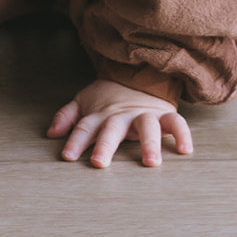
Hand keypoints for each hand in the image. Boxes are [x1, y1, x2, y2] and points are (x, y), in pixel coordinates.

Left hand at [47, 77, 193, 167]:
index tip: (67, 156)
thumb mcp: (84, 101)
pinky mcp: (164, 115)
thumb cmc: (108, 97)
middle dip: (105, 145)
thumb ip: (68, 116)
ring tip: (151, 162)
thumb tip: (51, 133)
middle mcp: (121, 115)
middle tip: (99, 163)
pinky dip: (182, 134)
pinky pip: (176, 123)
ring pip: (146, 127)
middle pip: (112, 129)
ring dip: (149, 144)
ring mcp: (143, 114)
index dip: (75, 141)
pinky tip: (185, 150)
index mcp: (100, 114)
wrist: (138, 74)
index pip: (84, 128)